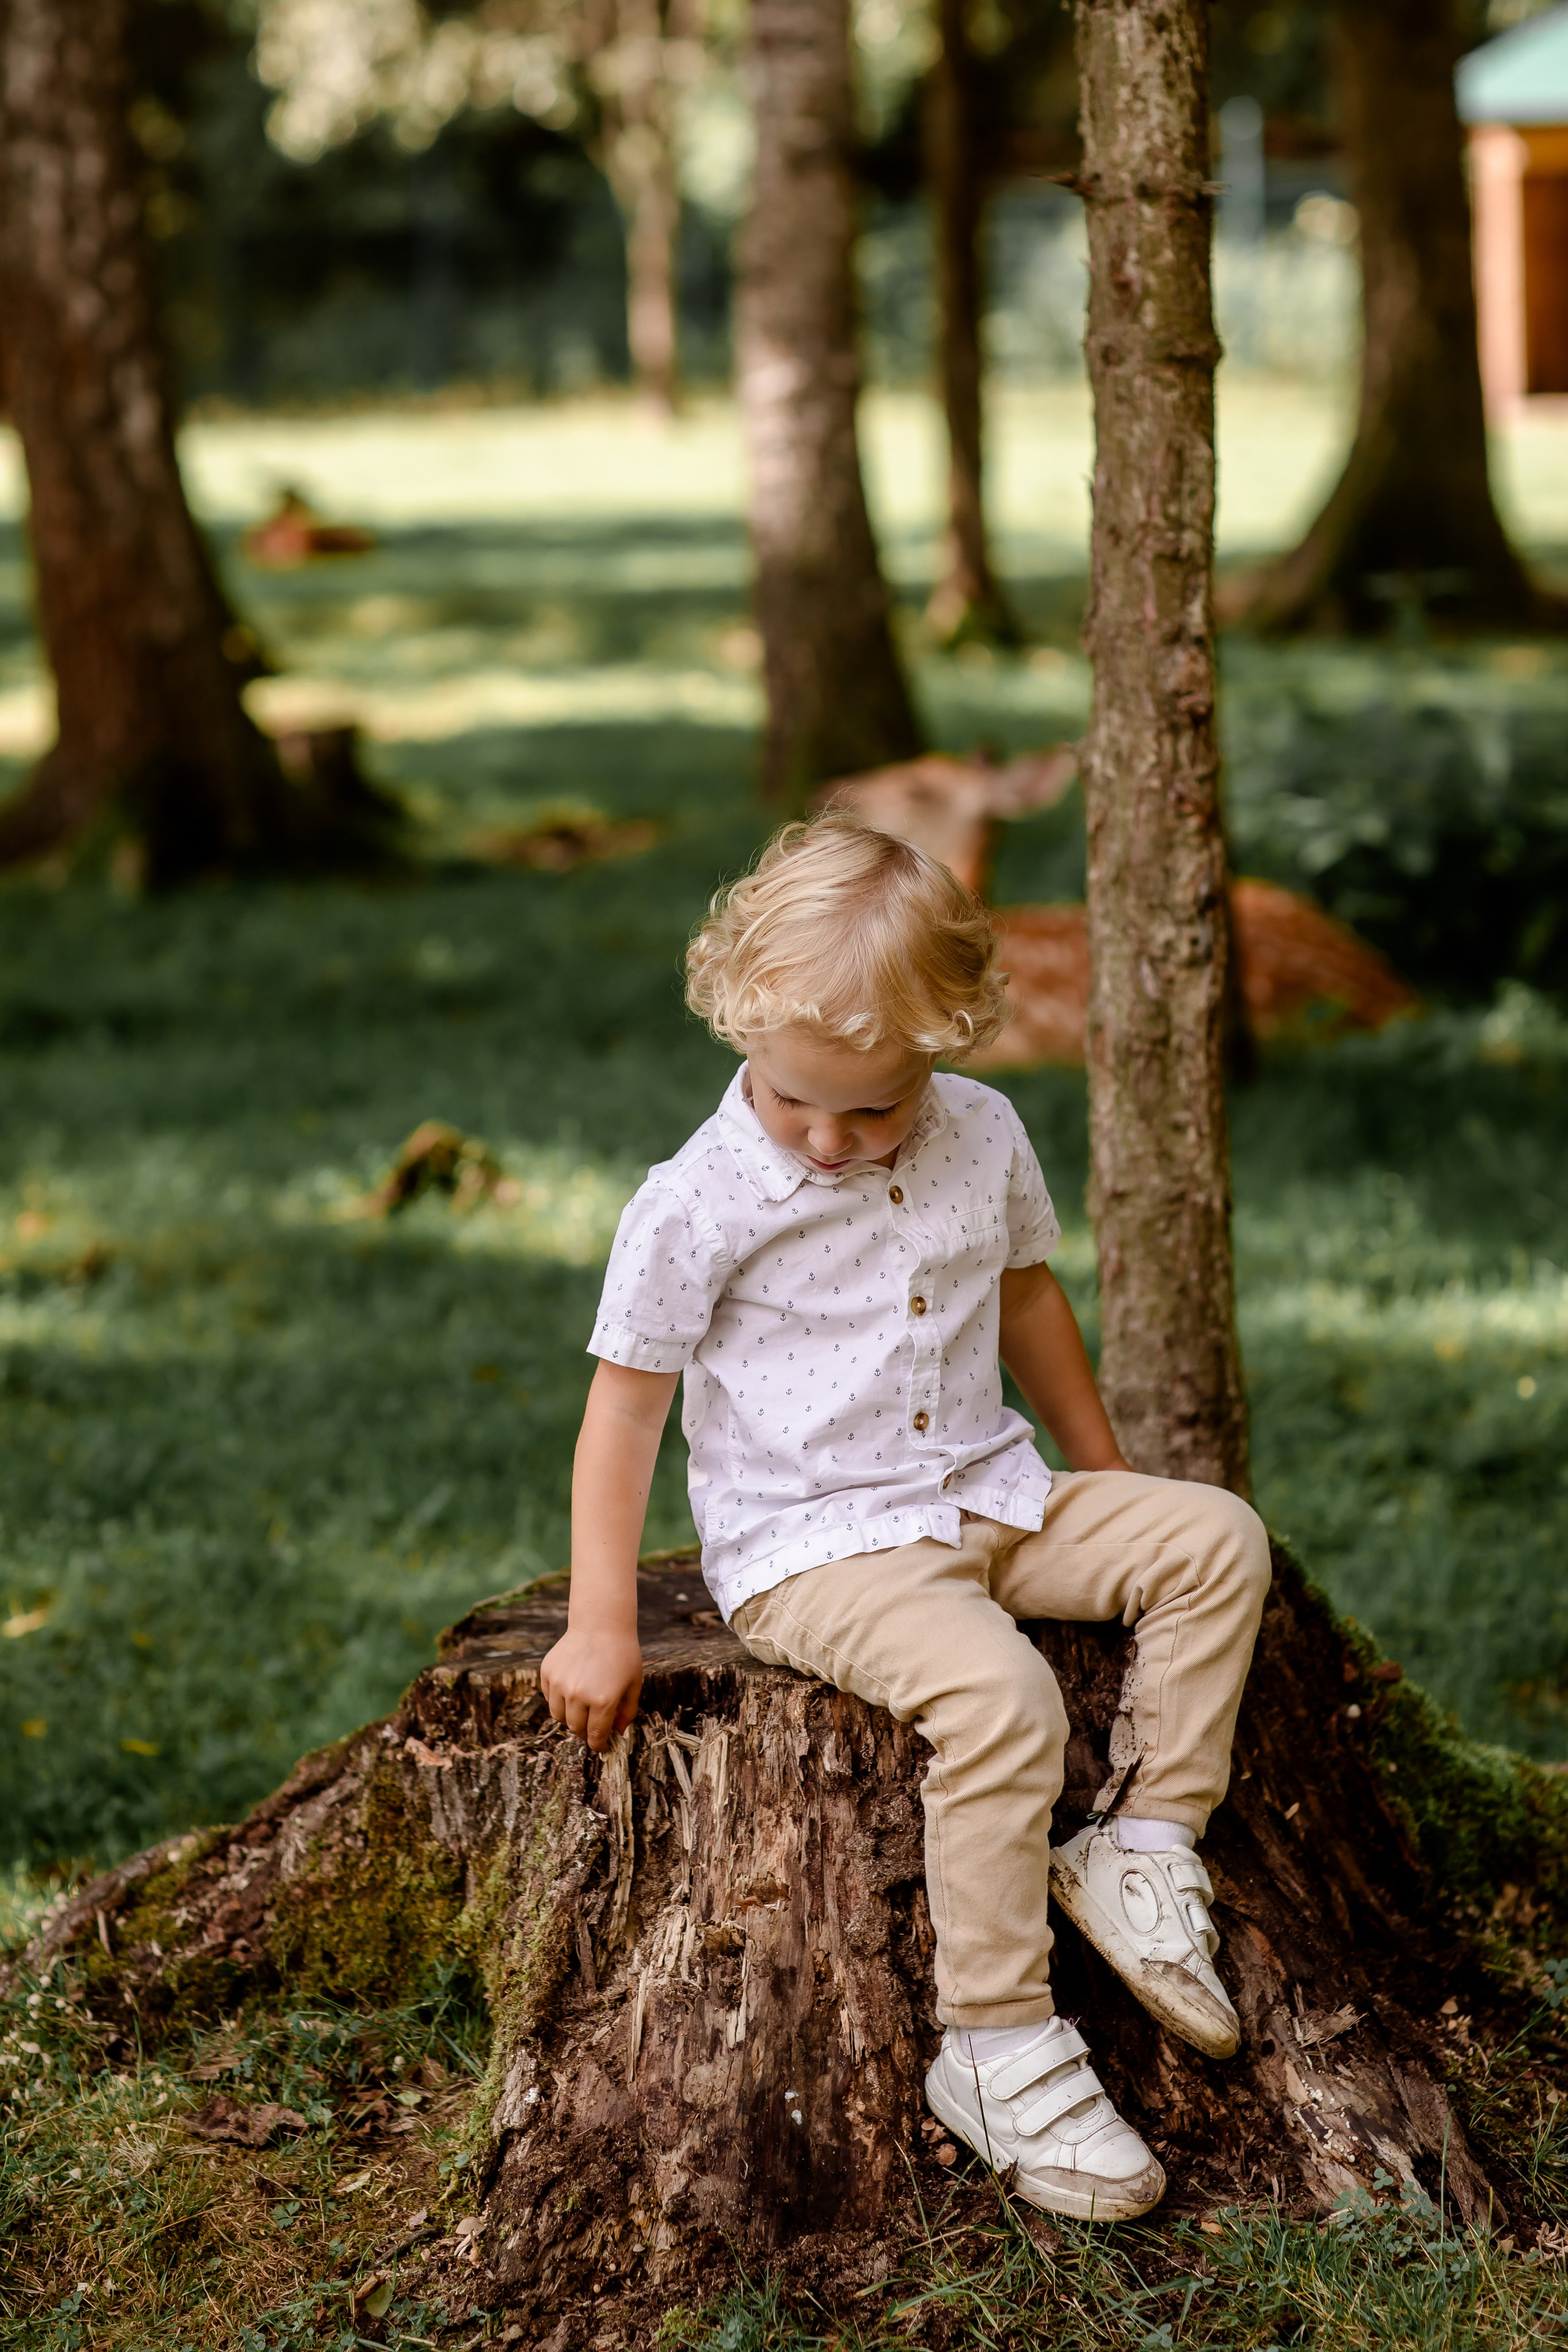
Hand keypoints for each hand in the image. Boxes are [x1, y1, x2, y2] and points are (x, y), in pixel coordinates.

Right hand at [539, 1626, 643, 1753]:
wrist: (600, 1623)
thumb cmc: (622, 1653)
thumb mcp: (634, 1684)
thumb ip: (627, 1711)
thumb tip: (618, 1732)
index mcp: (602, 1701)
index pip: (595, 1735)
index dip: (598, 1744)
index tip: (600, 1746)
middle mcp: (578, 1696)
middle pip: (576, 1728)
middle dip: (585, 1732)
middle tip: (591, 1727)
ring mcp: (560, 1684)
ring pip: (559, 1716)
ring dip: (570, 1718)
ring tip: (580, 1710)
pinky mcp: (548, 1673)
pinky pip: (550, 1698)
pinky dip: (558, 1700)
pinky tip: (571, 1691)